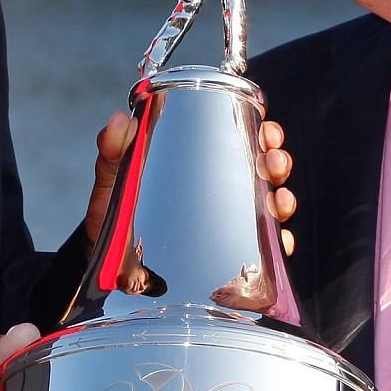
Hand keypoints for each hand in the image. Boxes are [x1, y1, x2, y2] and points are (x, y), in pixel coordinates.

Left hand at [83, 112, 295, 256]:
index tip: (265, 127)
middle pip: (262, 172)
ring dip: (284, 199)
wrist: (106, 270)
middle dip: (277, 162)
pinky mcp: (228, 262)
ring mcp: (227, 229)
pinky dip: (278, 243)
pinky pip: (263, 252)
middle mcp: (219, 196)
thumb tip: (120, 120)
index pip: (237, 142)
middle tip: (273, 160)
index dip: (258, 132)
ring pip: (269, 208)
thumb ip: (113, 154)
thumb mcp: (112, 183)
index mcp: (197, 168)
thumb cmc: (112, 220)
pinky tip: (280, 240)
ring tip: (279, 199)